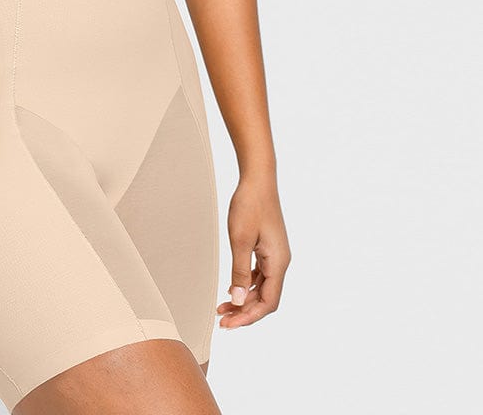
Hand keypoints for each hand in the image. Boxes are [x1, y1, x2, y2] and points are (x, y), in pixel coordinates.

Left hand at [216, 175, 290, 329]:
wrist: (258, 179)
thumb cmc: (250, 204)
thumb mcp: (240, 240)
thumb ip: (239, 272)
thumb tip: (237, 301)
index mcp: (278, 262)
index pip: (268, 302)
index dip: (249, 317)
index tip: (229, 325)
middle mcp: (281, 261)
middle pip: (266, 298)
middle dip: (245, 312)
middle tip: (222, 321)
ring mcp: (275, 254)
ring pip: (261, 287)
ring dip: (243, 299)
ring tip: (222, 308)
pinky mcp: (268, 247)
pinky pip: (259, 274)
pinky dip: (246, 284)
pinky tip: (232, 288)